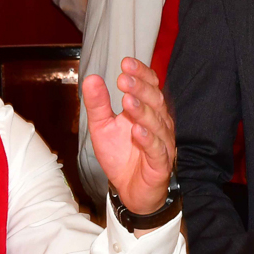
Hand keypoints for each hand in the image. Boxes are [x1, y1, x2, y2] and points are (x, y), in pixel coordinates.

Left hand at [82, 57, 173, 216]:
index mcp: (147, 109)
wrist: (129, 190)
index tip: (125, 63)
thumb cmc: (120, 155)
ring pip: (157, 123)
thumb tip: (92, 78)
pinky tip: (137, 130)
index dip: (141, 74)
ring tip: (127, 100)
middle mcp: (158, 122)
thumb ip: (98, 104)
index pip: (150, 86)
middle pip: (155, 100)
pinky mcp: (160, 163)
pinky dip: (148, 139)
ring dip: (142, 111)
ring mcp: (162, 142)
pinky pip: (156, 149)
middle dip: (140, 88)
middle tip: (124, 79)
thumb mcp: (102, 127)